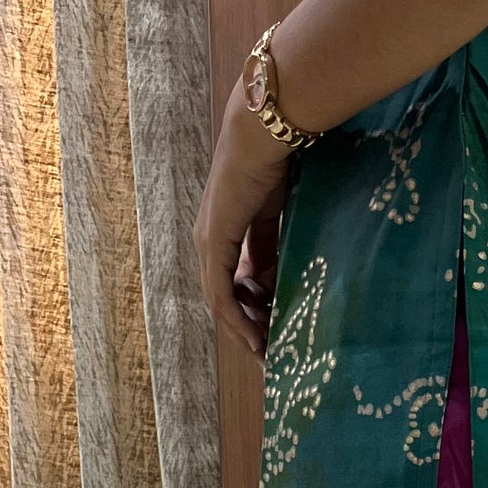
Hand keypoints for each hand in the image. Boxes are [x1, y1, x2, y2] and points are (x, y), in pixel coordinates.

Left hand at [195, 98, 290, 357]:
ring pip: (221, 304)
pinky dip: (238, 321)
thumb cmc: (276, 160)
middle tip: (270, 354)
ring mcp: (208, 244)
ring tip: (266, 353)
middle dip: (248, 327)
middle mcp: (209, 240)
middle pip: (226, 298)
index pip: (236, 280)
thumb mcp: (278, 212)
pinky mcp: (213, 247)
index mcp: (225, 229)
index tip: (276, 329)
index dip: (255, 308)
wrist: (262, 134)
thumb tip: (279, 274)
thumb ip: (274, 243)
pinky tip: (255, 339)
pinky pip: (222, 296)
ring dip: (244, 330)